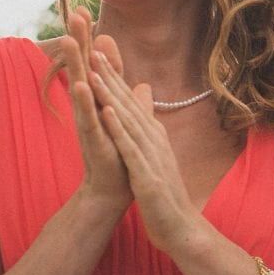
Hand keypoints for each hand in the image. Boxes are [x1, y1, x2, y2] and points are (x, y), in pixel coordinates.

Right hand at [62, 8, 131, 211]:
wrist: (113, 189)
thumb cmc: (118, 155)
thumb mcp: (126, 122)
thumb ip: (132, 104)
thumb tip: (141, 82)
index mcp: (97, 101)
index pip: (91, 64)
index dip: (87, 38)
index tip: (83, 10)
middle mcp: (89, 107)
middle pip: (81, 66)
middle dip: (77, 40)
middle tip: (73, 12)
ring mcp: (89, 122)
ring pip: (80, 86)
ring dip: (75, 62)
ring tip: (67, 38)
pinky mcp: (94, 139)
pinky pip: (88, 117)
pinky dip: (85, 100)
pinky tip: (82, 84)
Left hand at [85, 50, 210, 255]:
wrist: (181, 227)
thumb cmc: (164, 194)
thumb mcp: (155, 158)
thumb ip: (148, 133)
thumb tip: (146, 120)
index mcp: (153, 136)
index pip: (130, 102)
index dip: (113, 77)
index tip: (96, 52)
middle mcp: (154, 140)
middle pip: (128, 103)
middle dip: (109, 76)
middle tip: (92, 47)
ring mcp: (152, 156)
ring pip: (128, 119)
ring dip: (111, 94)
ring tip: (94, 70)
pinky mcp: (147, 175)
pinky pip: (131, 148)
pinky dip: (119, 128)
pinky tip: (107, 111)